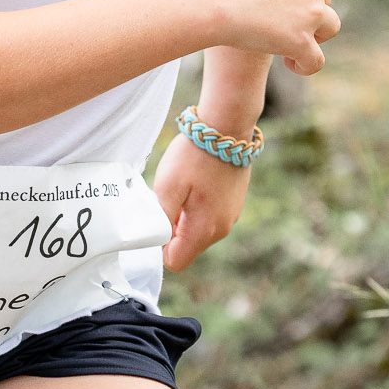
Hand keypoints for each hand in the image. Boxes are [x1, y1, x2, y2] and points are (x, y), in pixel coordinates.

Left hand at [154, 131, 250, 271]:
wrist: (226, 127)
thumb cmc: (194, 156)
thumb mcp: (167, 187)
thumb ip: (161, 219)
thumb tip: (156, 238)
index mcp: (204, 230)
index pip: (175, 261)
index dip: (160, 247)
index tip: (155, 222)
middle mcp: (221, 229)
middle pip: (187, 247)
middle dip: (171, 231)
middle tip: (166, 199)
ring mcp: (230, 216)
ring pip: (197, 231)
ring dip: (184, 217)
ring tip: (182, 188)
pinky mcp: (233, 204)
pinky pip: (209, 217)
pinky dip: (197, 207)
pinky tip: (195, 183)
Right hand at [192, 0, 339, 73]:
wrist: (208, 0)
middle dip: (306, 10)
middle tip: (275, 20)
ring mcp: (309, 13)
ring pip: (329, 27)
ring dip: (314, 36)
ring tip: (289, 43)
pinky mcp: (301, 41)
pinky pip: (316, 60)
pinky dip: (305, 63)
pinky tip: (288, 62)